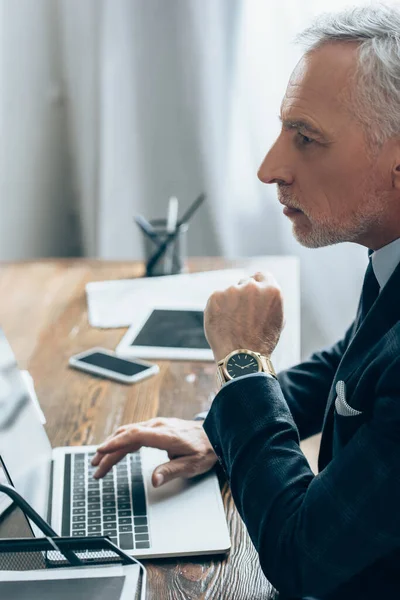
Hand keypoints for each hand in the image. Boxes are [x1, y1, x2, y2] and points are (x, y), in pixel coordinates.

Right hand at [91, 418, 216, 486]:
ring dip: (112, 446)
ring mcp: (157, 425)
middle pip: (127, 436)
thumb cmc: (205, 449)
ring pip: (128, 433)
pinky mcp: (157, 428)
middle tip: (95, 467)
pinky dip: (121, 441)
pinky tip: (114, 450)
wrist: (215, 433)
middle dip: (108, 451)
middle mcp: (158, 426)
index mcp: (165, 435)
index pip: (135, 436)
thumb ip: (172, 471)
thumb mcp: (192, 465)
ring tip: (99, 460)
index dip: (116, 444)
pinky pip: (134, 432)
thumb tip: (154, 480)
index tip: (101, 452)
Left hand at [204, 271, 283, 361]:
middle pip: (246, 283)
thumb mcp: (277, 319)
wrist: (241, 358)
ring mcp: (232, 290)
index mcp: (272, 290)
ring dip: (231, 302)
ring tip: (233, 324)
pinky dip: (218, 308)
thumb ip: (270, 301)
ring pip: (231, 292)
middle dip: (244, 295)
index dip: (258, 284)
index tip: (253, 293)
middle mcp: (252, 286)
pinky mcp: (215, 296)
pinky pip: (217, 298)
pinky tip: (223, 323)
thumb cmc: (261, 343)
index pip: (263, 276)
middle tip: (242, 315)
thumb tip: (263, 291)